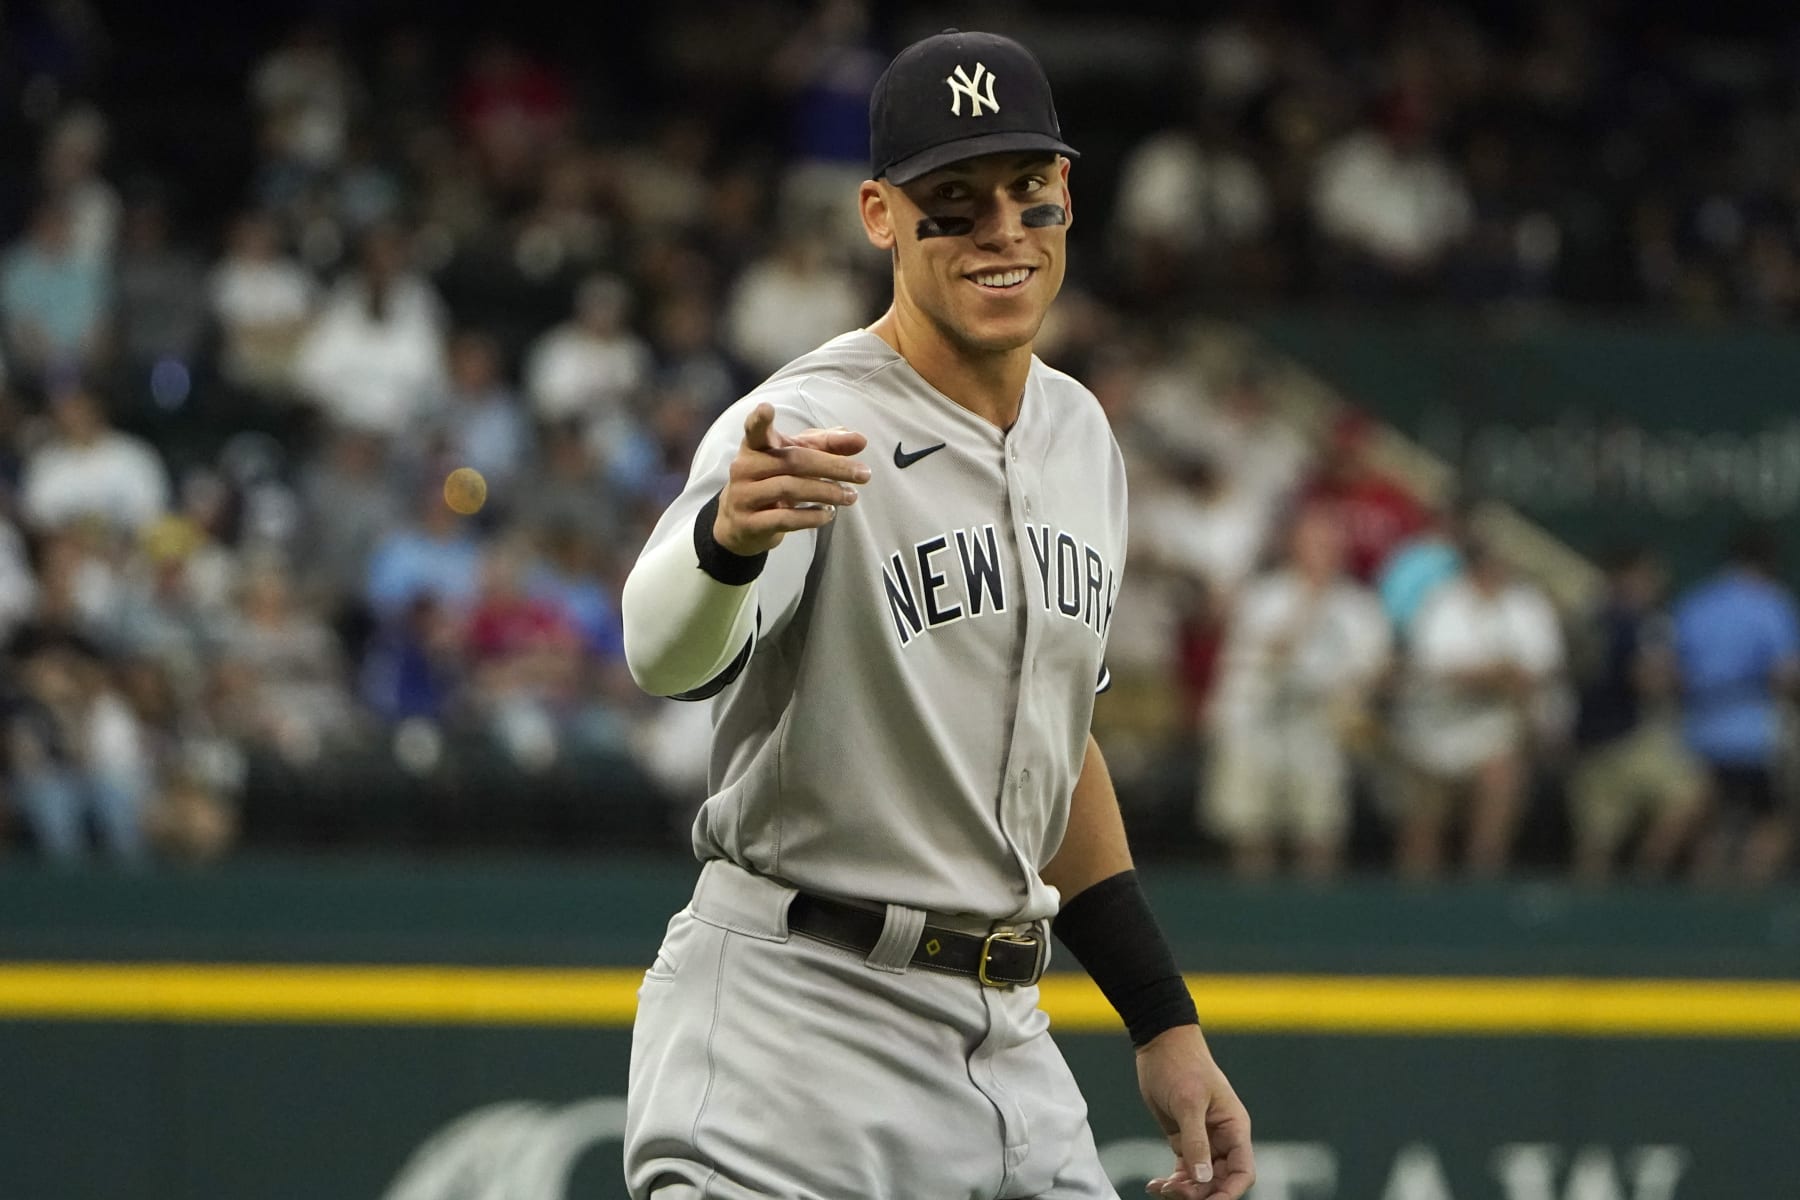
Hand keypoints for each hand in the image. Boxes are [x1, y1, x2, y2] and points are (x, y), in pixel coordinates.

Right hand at [715, 403, 869, 555]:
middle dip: (833, 466)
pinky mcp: (749, 523)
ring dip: (827, 492)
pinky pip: (785, 518)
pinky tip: (828, 514)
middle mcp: (745, 467)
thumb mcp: (799, 456)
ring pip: (790, 488)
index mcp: (755, 445)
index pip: (755, 429)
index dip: (759, 420)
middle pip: (793, 460)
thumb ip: (828, 445)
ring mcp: (743, 496)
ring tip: (851, 496)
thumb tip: (860, 440)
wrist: (743, 523)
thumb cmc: (775, 479)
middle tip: (864, 474)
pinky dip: (812, 517)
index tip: (766, 408)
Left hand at [1138, 1025, 1253, 1199]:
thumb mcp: (1188, 1102)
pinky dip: (1172, 1180)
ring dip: (1183, 1189)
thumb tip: (1203, 1178)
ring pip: (1200, 1179)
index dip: (1229, 1192)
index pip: (1242, 1172)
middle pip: (1219, 1181)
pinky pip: (1184, 1170)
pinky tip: (1155, 1185)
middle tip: (1173, 1191)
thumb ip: (1196, 1142)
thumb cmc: (1180, 1065)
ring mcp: (1203, 1140)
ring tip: (1161, 1188)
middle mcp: (1222, 1137)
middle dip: (1199, 1192)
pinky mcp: (1184, 1139)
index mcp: (1234, 1127)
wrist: (1159, 1044)